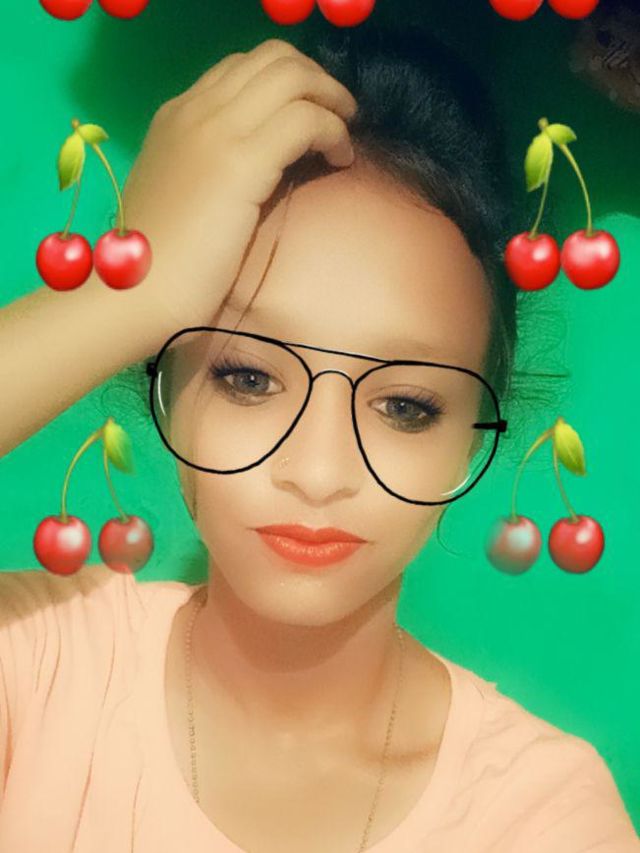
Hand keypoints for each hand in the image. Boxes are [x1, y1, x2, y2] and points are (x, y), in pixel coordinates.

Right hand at [122, 37, 357, 335]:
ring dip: (331, 101)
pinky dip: (333, 132)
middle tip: (340, 116)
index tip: (311, 113)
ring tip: (345, 136)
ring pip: (293, 77)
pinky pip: (306, 119)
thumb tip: (256, 167)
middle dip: (317, 81)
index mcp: (176, 116)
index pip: (241, 70)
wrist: (132, 292)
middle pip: (272, 58)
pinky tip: (339, 160)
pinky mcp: (241, 161)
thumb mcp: (179, 196)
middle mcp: (195, 110)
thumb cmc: (156, 262)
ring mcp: (216, 130)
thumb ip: (208, 168)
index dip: (287, 83)